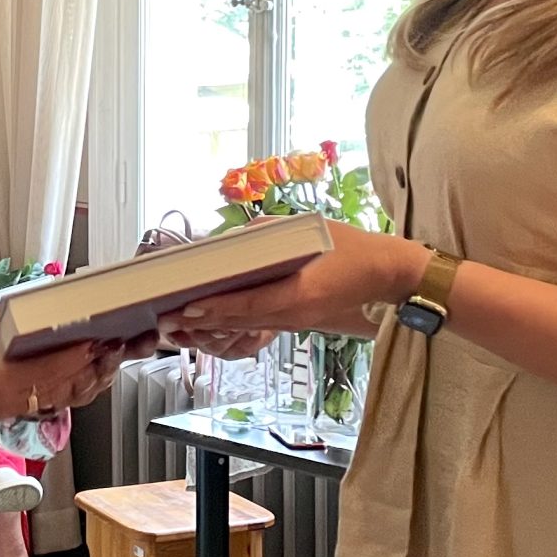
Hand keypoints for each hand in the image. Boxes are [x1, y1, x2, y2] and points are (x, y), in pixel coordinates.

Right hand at [0, 310, 138, 427]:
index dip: (85, 353)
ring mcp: (14, 408)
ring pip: (65, 399)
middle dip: (97, 367)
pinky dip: (70, 390)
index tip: (104, 336)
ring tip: (109, 361)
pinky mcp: (10, 410)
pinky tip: (81, 376)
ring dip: (90, 381)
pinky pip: (50, 403)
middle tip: (119, 347)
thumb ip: (3, 317)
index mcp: (7, 378)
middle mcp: (17, 399)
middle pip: (70, 387)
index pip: (58, 367)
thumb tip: (34, 306)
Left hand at [161, 223, 426, 355]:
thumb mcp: (312, 230)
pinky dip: (236, 324)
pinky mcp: (300, 322)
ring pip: (248, 327)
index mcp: (299, 294)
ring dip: (215, 326)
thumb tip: (235, 239)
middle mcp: (295, 314)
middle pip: (241, 321)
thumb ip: (271, 235)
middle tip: (170, 319)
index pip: (248, 304)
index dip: (216, 308)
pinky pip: (262, 325)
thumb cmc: (351, 247)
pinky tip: (215, 320)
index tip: (187, 307)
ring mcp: (298, 322)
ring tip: (182, 323)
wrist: (387, 275)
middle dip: (204, 321)